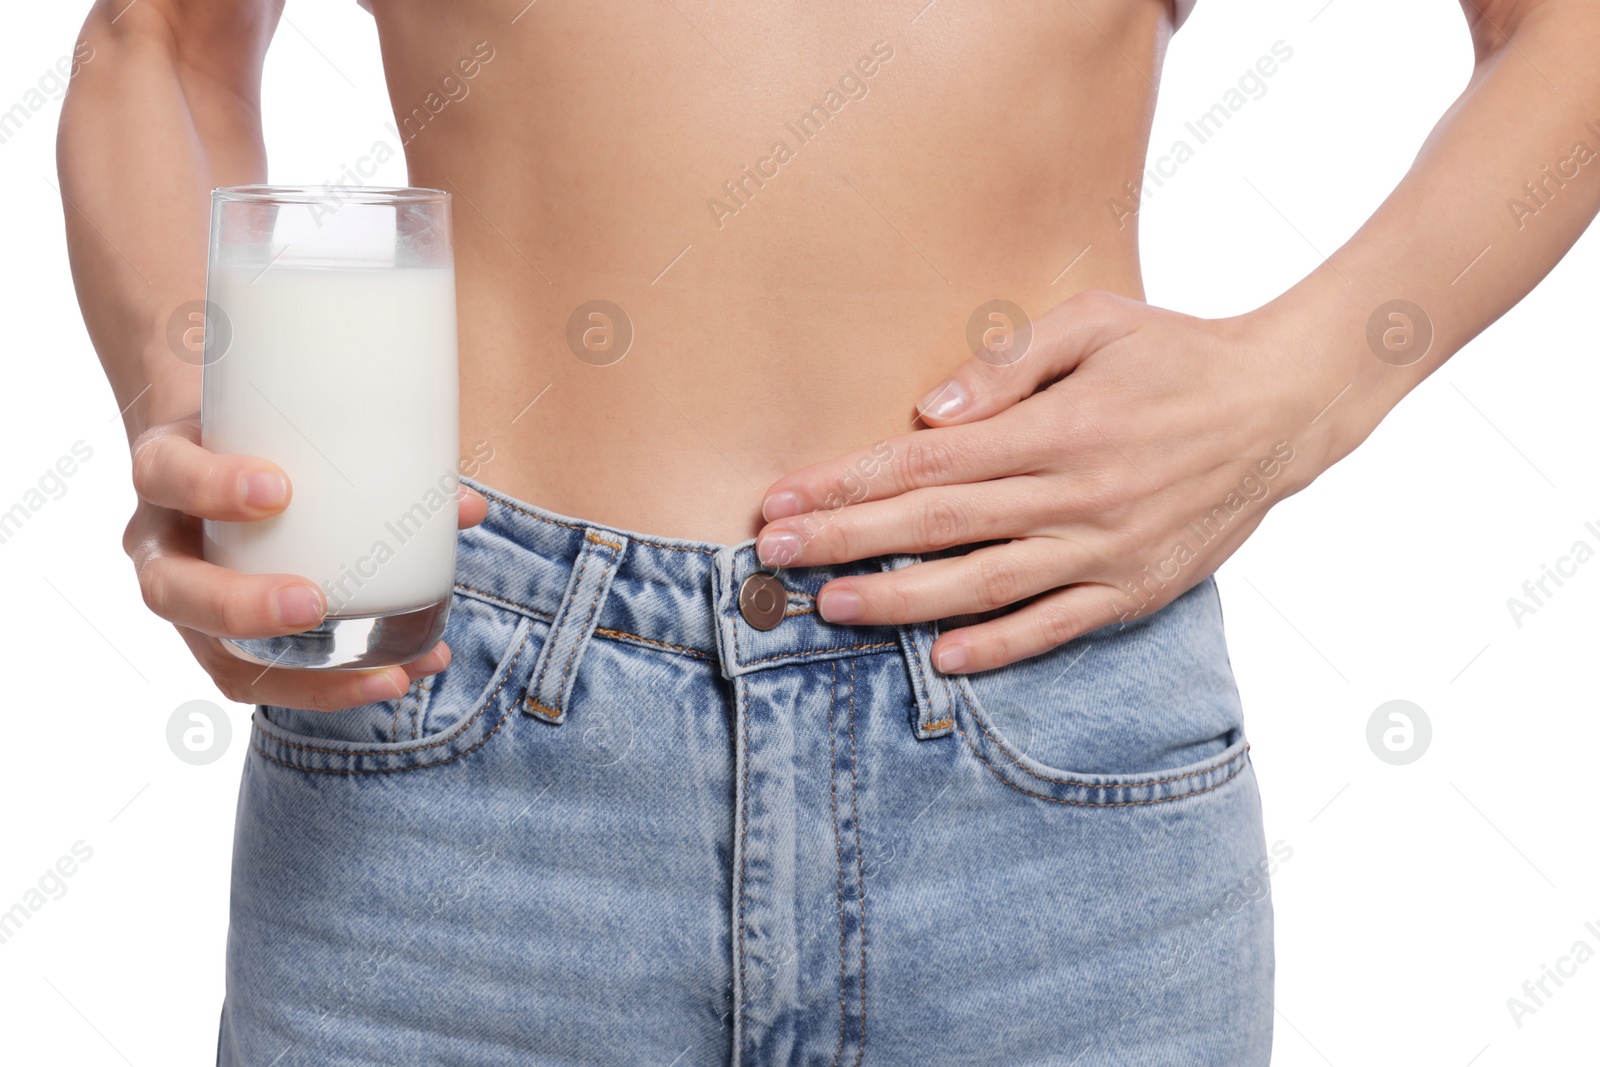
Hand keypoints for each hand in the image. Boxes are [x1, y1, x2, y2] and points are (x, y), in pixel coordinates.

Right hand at [124, 416, 487, 709]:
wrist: (215, 452)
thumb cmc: (264, 434)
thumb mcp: (293, 422)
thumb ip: (373, 451)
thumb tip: (466, 506)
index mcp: (166, 471)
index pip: (165, 475)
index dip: (211, 486)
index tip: (279, 490)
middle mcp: (161, 543)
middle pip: (170, 589)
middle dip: (239, 604)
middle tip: (313, 602)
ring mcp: (185, 598)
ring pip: (215, 654)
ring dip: (301, 675)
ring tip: (383, 674)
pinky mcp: (216, 639)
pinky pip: (259, 680)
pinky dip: (328, 687)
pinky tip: (392, 680)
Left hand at [755, 290, 1344, 673]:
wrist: (1283, 407)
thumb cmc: (1175, 353)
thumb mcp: (1096, 322)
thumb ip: (1008, 364)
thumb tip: (929, 412)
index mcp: (1057, 428)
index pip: (928, 465)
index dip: (848, 486)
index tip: (785, 499)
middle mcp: (1076, 496)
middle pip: (938, 529)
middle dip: (846, 543)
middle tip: (773, 557)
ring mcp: (1107, 550)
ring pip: (985, 588)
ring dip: (901, 603)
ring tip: (832, 608)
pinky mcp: (1136, 590)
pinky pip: (1056, 629)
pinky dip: (998, 648)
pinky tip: (941, 658)